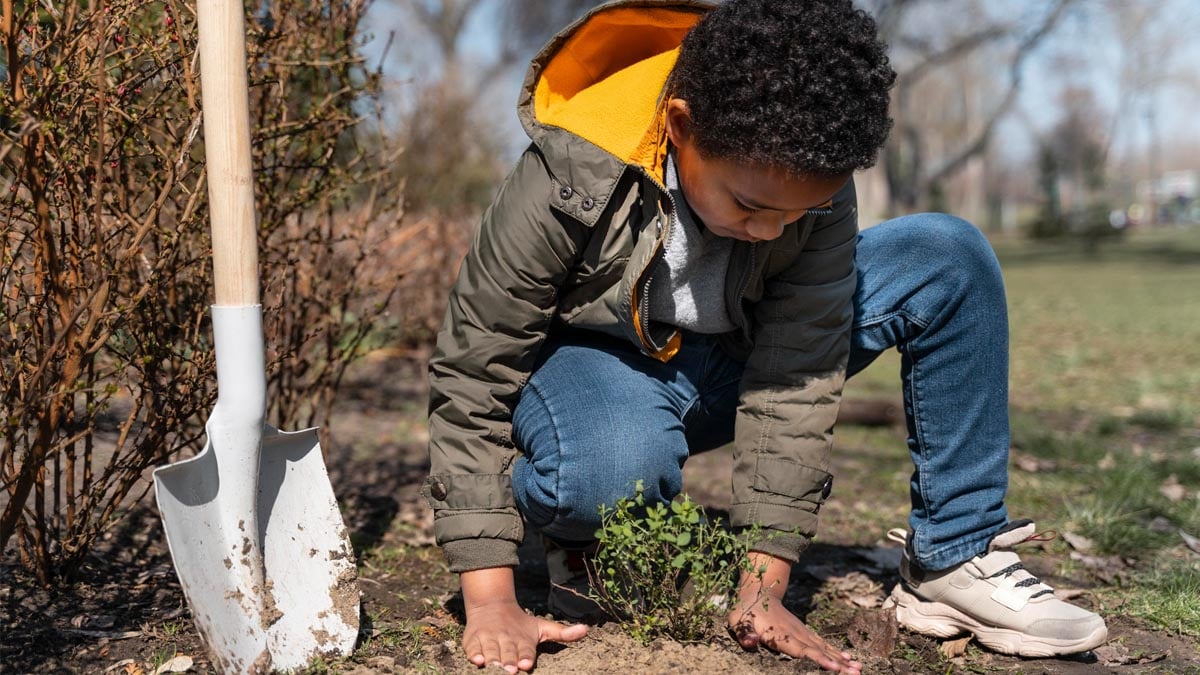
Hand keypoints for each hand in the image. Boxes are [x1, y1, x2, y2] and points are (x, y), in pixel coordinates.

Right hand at [460, 567, 587, 672]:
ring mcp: (489, 639)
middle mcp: (506, 638)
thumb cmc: (520, 623)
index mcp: (523, 638)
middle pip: (507, 653)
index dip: (525, 657)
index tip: (526, 664)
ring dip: (493, 660)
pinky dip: (474, 653)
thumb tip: (586, 630)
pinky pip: (472, 648)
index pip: (525, 650)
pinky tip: (478, 660)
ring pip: (490, 651)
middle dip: (509, 662)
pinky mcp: (473, 640)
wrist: (491, 605)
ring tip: (495, 667)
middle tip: (511, 670)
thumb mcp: (541, 626)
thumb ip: (562, 632)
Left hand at [727, 553, 860, 673]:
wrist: (758, 592)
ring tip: (858, 669)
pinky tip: (848, 659)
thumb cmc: (746, 611)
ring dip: (841, 660)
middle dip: (838, 664)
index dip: (818, 659)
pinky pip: (822, 644)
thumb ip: (744, 632)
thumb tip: (749, 642)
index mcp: (781, 635)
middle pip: (820, 651)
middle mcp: (796, 634)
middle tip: (856, 674)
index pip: (802, 650)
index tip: (835, 668)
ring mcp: (802, 632)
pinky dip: (835, 652)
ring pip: (825, 648)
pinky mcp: (804, 632)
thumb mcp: (738, 621)